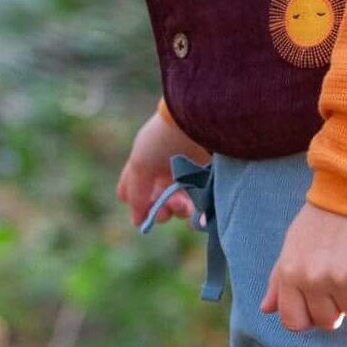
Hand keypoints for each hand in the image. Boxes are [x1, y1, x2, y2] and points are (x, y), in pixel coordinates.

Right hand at [117, 109, 210, 226]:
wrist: (203, 124)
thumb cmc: (165, 140)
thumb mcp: (140, 164)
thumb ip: (136, 195)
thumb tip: (137, 221)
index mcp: (149, 161)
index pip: (135, 187)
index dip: (136, 201)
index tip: (141, 209)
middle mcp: (169, 168)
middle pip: (160, 201)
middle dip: (160, 209)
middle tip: (165, 209)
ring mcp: (192, 175)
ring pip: (181, 206)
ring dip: (178, 211)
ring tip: (182, 205)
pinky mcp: (212, 182)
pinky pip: (202, 206)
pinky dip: (197, 215)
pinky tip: (195, 214)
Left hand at [261, 202, 346, 331]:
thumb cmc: (317, 223)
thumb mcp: (289, 248)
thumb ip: (278, 281)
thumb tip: (266, 310)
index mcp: (289, 275)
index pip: (294, 323)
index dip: (308, 319)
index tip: (317, 305)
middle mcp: (312, 280)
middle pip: (328, 322)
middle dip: (336, 308)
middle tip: (339, 283)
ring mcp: (341, 278)